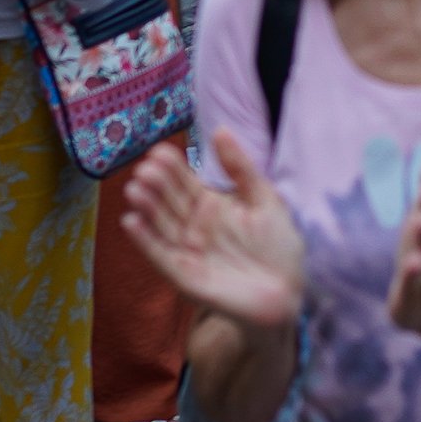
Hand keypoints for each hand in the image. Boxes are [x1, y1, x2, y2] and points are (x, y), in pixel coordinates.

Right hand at [124, 135, 306, 331]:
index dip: (172, 167)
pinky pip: (160, 256)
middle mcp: (193, 227)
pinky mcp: (184, 277)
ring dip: (146, 208)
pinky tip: (131, 221)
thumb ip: (241, 167)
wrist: (289, 292)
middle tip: (145, 169)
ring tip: (135, 189)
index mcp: (211, 206)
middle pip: (169, 202)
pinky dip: (145, 241)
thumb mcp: (264, 199)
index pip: (185, 182)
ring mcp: (188, 252)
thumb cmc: (279, 246)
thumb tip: (220, 129)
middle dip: (156, 185)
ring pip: (160, 226)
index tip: (159, 151)